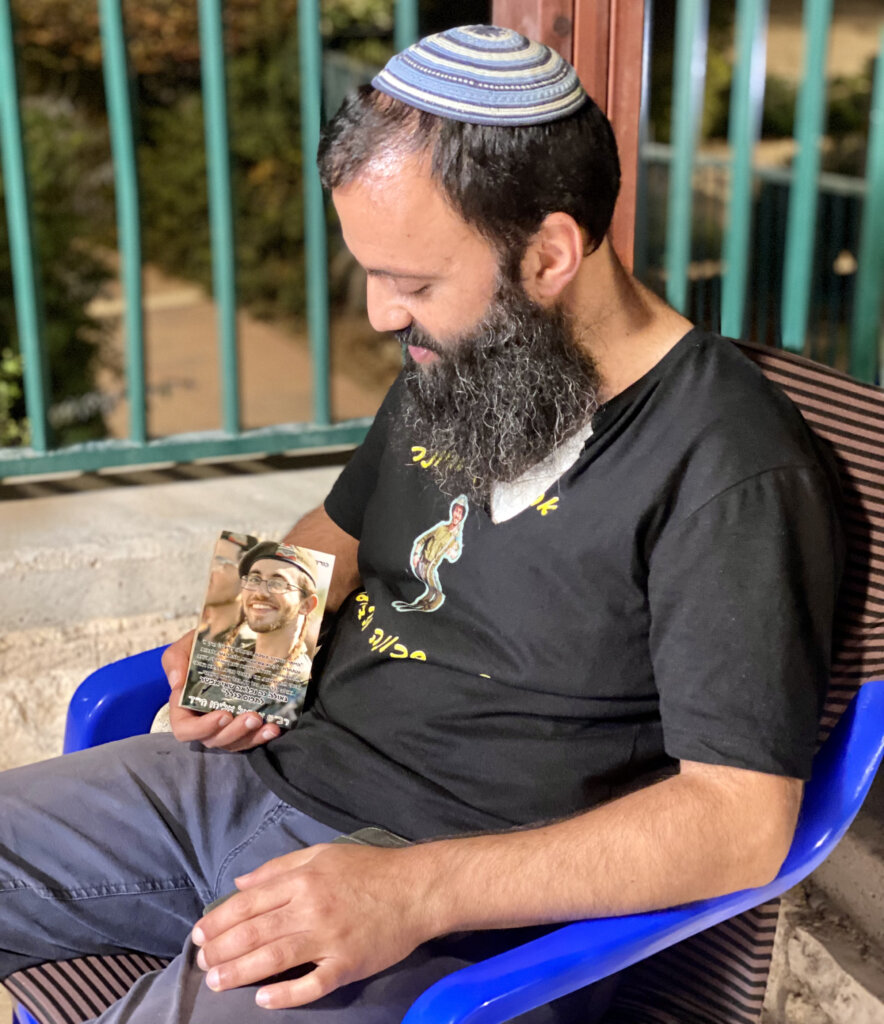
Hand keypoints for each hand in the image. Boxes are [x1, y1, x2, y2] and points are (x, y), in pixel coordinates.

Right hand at [163, 631, 280, 750]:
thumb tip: (177, 683)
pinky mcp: (244, 723)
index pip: (185, 729)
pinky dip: (262, 736)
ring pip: (234, 742)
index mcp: (185, 707)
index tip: (223, 715)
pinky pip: (250, 738)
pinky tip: (274, 728)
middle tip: (253, 717)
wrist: (227, 637)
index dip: (202, 728)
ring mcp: (225, 724)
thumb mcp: (184, 647)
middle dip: (233, 732)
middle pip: (213, 739)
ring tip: (266, 724)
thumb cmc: (200, 646)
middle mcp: (204, 720)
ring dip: (250, 737)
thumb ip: (175, 661)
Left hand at [191, 843, 438, 1007]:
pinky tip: (264, 1000)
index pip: (249, 902)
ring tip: (217, 982)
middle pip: (255, 932)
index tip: (198, 935)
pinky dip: (286, 995)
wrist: (416, 888)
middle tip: (202, 964)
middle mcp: (311, 908)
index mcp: (303, 879)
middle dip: (221, 950)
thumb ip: (280, 867)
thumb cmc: (368, 868)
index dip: (218, 920)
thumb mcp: (323, 854)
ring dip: (240, 973)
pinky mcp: (348, 965)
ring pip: (274, 959)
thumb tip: (241, 882)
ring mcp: (330, 939)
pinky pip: (312, 985)